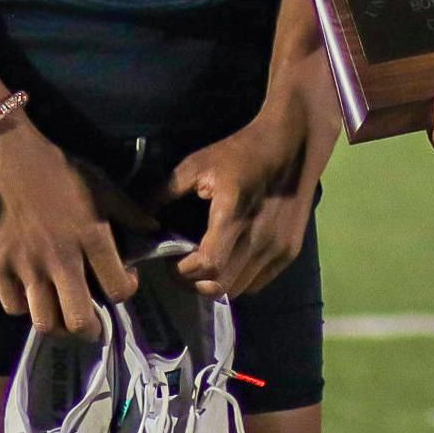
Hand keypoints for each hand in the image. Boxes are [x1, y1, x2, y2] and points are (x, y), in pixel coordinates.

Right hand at [0, 119, 150, 337]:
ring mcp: (27, 267)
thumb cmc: (55, 168)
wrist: (4, 155)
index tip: (123, 282)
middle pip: (80, 320)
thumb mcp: (100, 183)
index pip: (119, 289)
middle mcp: (62, 260)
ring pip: (44, 322)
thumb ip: (128, 210)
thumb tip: (154, 230)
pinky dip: (24, 306)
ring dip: (57, 325)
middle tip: (92, 324)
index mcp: (92, 238)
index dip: (126, 291)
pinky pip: (13, 306)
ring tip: (61, 317)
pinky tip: (31, 295)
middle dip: (91, 329)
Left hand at [166, 113, 314, 299]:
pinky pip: (256, 283)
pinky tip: (231, 258)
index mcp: (234, 214)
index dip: (184, 271)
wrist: (293, 142)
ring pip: (238, 290)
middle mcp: (260, 237)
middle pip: (220, 285)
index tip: (173, 260)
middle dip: (195, 282)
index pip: (208, 265)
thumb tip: (140, 219)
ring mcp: (278, 247)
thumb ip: (166, 191)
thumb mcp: (198, 163)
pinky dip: (238, 279)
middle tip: (184, 266)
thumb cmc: (241, 151)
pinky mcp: (290, 252)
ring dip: (217, 283)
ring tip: (207, 262)